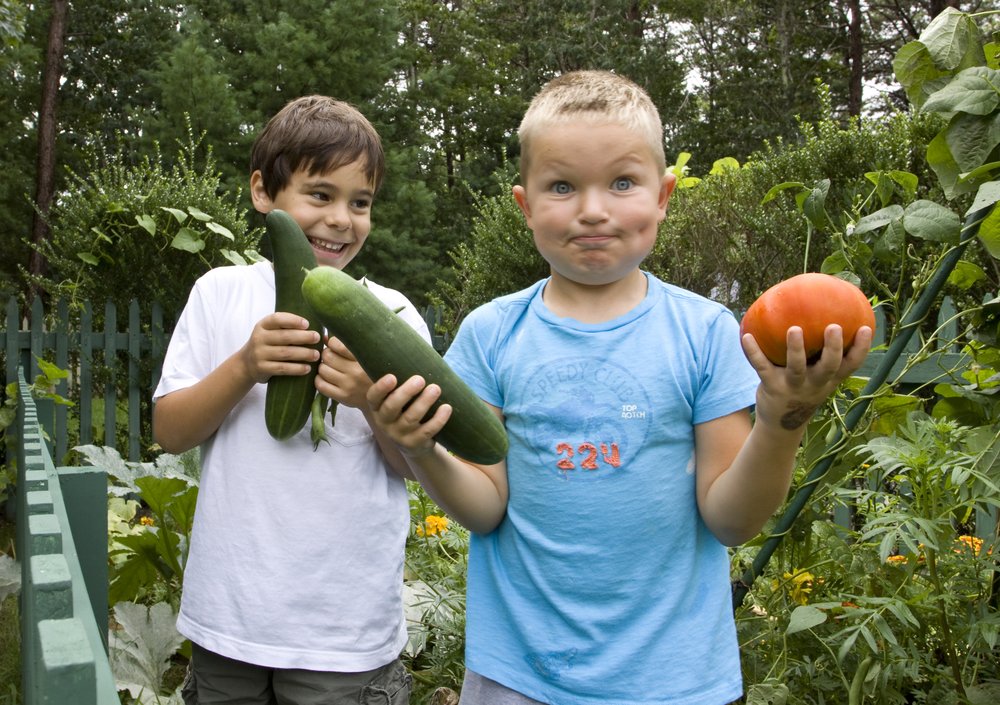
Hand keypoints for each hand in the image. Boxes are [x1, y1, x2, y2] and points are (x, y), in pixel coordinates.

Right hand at [240, 312, 319, 383]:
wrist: (247, 363)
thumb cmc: (268, 344)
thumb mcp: (271, 332)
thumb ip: (289, 328)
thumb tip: (321, 332)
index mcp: (262, 325)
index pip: (277, 319)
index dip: (293, 320)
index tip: (307, 324)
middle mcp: (259, 338)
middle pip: (284, 336)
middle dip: (303, 337)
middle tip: (317, 338)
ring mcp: (259, 354)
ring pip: (285, 353)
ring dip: (303, 354)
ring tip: (316, 355)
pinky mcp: (262, 368)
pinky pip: (282, 368)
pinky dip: (296, 369)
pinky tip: (307, 369)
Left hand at [315, 336, 374, 407]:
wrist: (382, 396)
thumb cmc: (371, 372)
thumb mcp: (366, 356)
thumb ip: (347, 346)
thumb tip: (324, 337)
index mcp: (363, 358)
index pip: (338, 345)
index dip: (332, 343)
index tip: (334, 346)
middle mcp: (356, 372)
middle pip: (328, 356)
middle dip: (326, 355)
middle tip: (331, 358)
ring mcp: (349, 386)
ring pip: (322, 370)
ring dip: (323, 367)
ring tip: (329, 368)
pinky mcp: (343, 397)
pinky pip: (321, 385)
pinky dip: (319, 380)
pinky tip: (326, 378)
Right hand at [366, 374, 451, 456]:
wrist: (413, 443)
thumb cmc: (406, 410)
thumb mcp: (397, 397)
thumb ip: (399, 378)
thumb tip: (409, 344)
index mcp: (378, 407)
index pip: (373, 398)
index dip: (381, 388)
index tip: (392, 376)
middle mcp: (385, 421)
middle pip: (391, 408)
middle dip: (406, 393)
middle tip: (420, 379)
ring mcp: (399, 435)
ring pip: (410, 419)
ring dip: (424, 403)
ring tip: (436, 388)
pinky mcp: (414, 444)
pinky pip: (426, 432)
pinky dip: (438, 420)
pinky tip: (447, 408)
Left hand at [742, 324, 872, 430]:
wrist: (780, 424)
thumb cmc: (802, 389)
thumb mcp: (816, 376)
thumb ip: (821, 353)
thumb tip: (821, 314)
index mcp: (829, 379)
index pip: (851, 365)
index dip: (861, 348)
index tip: (867, 328)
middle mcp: (815, 383)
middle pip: (829, 366)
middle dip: (833, 348)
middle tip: (834, 327)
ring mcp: (793, 386)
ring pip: (796, 367)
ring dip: (795, 349)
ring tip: (794, 329)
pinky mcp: (772, 387)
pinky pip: (762, 367)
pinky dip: (753, 352)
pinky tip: (746, 336)